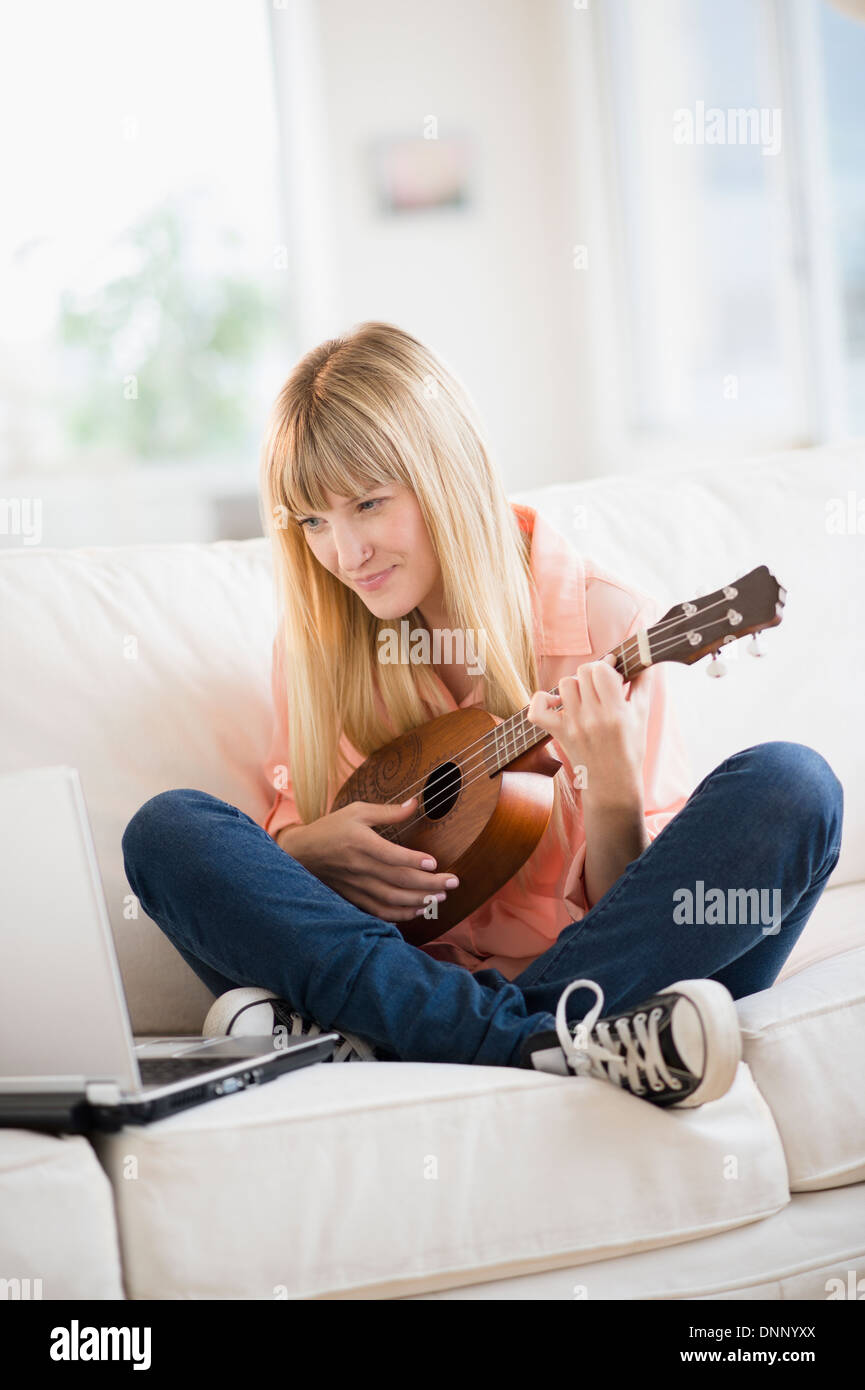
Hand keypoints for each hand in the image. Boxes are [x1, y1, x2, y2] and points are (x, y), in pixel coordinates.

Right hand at [279, 798, 458, 922]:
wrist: (302, 854)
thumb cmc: (332, 828)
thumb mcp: (357, 811)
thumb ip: (388, 811)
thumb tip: (416, 804)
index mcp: (360, 843)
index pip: (391, 856)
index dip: (414, 861)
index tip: (435, 863)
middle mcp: (359, 867)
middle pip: (398, 881)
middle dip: (429, 884)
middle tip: (453, 882)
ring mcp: (357, 886)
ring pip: (392, 900)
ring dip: (420, 901)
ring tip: (441, 896)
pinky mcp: (355, 898)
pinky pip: (380, 912)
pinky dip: (401, 915)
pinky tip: (419, 910)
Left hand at [527, 653, 651, 807]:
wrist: (613, 784)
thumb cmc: (630, 749)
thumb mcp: (642, 715)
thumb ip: (644, 683)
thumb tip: (647, 657)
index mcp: (616, 713)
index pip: (602, 670)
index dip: (607, 666)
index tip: (614, 674)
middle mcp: (593, 718)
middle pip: (583, 672)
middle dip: (593, 673)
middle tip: (600, 686)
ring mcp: (573, 726)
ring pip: (564, 684)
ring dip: (575, 685)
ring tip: (584, 696)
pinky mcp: (559, 734)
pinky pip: (537, 711)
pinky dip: (542, 701)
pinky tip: (557, 703)